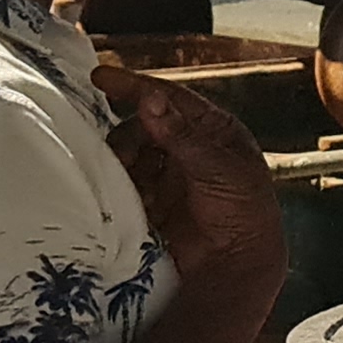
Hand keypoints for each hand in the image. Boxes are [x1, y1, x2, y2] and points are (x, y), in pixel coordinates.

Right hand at [97, 64, 285, 302]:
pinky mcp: (153, 201)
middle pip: (142, 127)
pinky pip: (126, 184)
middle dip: (127, 137)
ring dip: (123, 164)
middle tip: (120, 157)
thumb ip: (180, 135)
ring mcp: (169, 174)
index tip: (99, 76)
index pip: (169, 98)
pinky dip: (123, 188)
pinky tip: (134, 202)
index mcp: (213, 129)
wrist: (238, 265)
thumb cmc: (243, 210)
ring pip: (131, 155)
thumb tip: (150, 98)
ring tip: (130, 183)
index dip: (134, 86)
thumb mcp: (215, 168)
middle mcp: (189, 147)